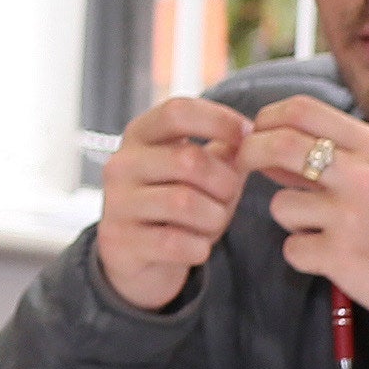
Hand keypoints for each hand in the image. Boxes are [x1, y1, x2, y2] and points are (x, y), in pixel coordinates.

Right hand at [95, 98, 250, 311]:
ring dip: (214, 218)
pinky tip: (196, 248)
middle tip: (229, 196)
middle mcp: (121, 164)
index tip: (248, 136)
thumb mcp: (201, 171)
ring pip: (184, 203)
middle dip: (224, 182)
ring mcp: (116, 203)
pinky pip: (176, 243)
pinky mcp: (119, 241)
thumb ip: (225, 151)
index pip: (177, 112)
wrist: (136, 256)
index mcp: (140, 136)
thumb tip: (252, 140)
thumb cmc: (177, 204)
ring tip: (212, 224)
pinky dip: (199, 248)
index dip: (219, 120)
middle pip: (189, 159)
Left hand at [243, 99, 368, 352]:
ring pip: (280, 205)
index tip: (257, 134)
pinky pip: (291, 249)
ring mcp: (351, 216)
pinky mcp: (339, 256)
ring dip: (292, 221)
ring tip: (328, 232)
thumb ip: (337, 157)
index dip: (266, 119)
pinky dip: (305, 256)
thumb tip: (269, 142)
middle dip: (248, 154)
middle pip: (276, 143)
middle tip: (244, 167)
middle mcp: (363, 175)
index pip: (302, 109)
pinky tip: (337, 260)